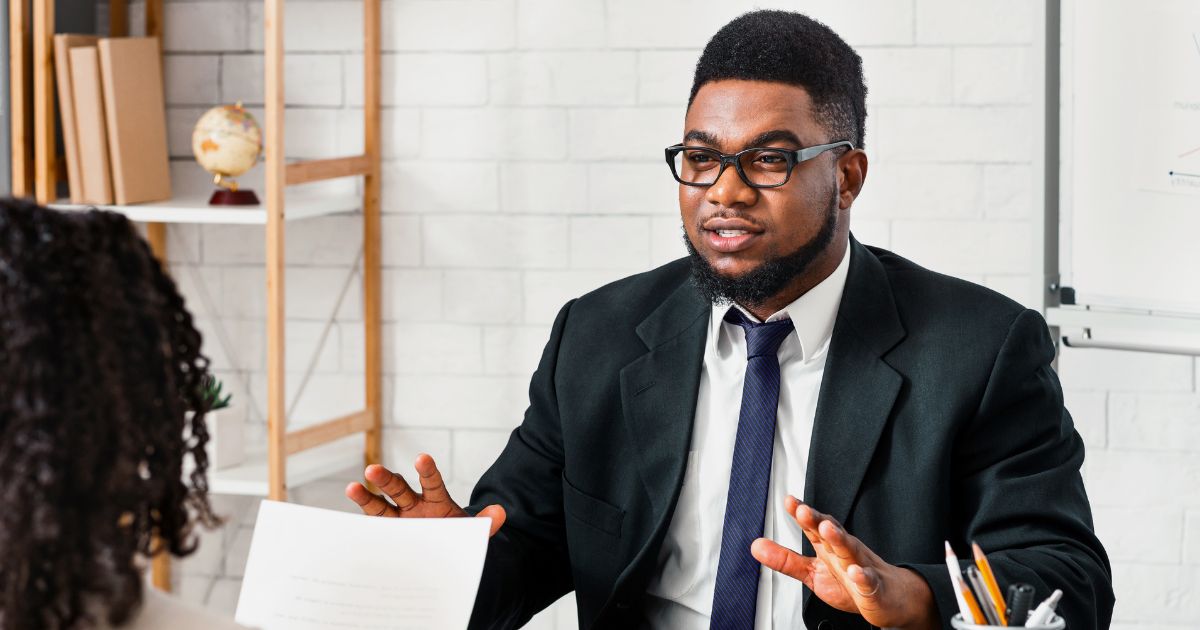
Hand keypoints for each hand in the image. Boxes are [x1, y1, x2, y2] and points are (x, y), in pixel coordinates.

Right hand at [344, 453, 505, 536]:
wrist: (444, 555)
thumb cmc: (456, 537)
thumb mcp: (472, 532)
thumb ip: (485, 523)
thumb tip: (502, 513)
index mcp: (436, 501)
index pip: (432, 482)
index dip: (427, 470)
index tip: (422, 458)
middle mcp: (413, 506)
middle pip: (398, 489)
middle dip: (386, 479)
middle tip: (372, 469)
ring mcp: (398, 520)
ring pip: (379, 506)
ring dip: (365, 497)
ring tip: (352, 487)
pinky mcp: (388, 536)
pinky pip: (372, 529)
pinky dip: (360, 527)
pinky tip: (345, 525)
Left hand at [750, 496, 937, 629]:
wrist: (889, 599)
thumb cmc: (850, 583)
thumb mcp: (812, 572)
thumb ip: (785, 559)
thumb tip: (756, 546)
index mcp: (830, 547)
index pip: (814, 526)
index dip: (802, 514)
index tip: (789, 501)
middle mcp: (845, 551)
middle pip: (831, 533)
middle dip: (818, 521)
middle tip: (804, 510)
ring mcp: (861, 567)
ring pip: (850, 551)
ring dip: (839, 539)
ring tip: (827, 529)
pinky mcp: (873, 588)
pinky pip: (868, 581)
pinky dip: (862, 576)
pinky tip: (855, 572)